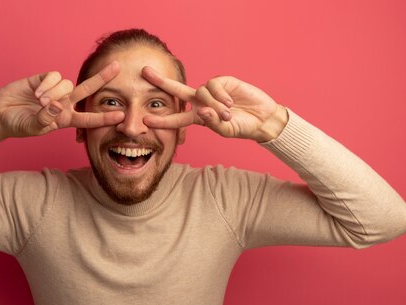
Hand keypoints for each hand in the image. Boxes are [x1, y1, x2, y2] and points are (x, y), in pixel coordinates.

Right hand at [0, 62, 124, 137]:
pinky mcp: (44, 79)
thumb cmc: (18, 125)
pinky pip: (54, 76)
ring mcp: (55, 91)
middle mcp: (64, 103)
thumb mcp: (33, 127)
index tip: (121, 116)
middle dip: (102, 78)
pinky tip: (35, 92)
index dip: (104, 118)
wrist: (0, 114)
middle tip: (117, 67)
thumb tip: (57, 105)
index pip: (89, 118)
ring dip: (54, 92)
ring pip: (67, 84)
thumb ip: (46, 118)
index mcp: (66, 119)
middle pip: (87, 89)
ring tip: (39, 101)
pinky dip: (47, 84)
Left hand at [141, 67, 286, 141]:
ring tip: (228, 113)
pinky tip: (230, 103)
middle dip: (161, 81)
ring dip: (213, 105)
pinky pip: (213, 86)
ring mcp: (211, 90)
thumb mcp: (226, 130)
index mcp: (198, 116)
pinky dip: (220, 95)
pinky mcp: (223, 81)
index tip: (145, 119)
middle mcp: (201, 101)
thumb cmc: (242, 126)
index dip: (162, 119)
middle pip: (177, 90)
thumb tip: (202, 111)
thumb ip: (213, 123)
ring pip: (201, 93)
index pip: (176, 118)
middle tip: (144, 72)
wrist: (261, 118)